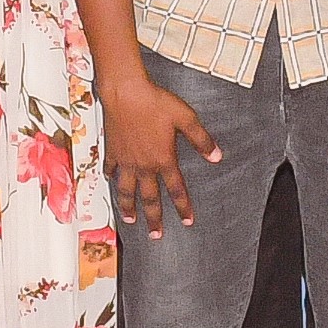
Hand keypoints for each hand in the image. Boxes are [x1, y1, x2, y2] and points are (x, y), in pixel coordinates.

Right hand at [103, 74, 221, 236]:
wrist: (125, 91)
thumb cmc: (155, 101)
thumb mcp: (185, 118)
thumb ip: (201, 140)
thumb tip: (216, 156)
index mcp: (164, 159)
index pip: (176, 189)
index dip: (183, 207)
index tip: (187, 221)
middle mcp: (144, 165)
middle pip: (150, 198)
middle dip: (154, 219)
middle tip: (156, 235)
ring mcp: (126, 160)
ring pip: (127, 190)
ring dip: (129, 207)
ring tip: (130, 221)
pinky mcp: (112, 151)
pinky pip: (111, 170)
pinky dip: (112, 179)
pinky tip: (112, 183)